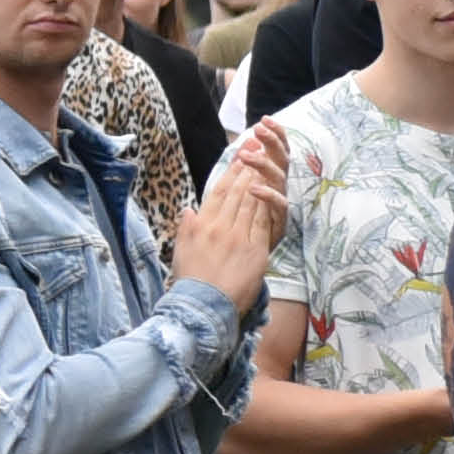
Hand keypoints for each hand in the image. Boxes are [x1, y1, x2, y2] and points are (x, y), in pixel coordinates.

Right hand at [171, 126, 289, 308]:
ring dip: (258, 180)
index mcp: (201, 225)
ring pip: (250, 202)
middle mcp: (219, 226)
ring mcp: (238, 237)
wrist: (203, 306)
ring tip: (265, 162)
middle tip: (256, 147)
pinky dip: (266, 204)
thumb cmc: (191, 281)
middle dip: (247, 167)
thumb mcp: (182, 250)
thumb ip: (186, 227)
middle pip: (236, 191)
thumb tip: (189, 209)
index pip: (218, 192)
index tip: (238, 156)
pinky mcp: (254, 250)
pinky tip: (272, 190)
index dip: (229, 171)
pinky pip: (261, 222)